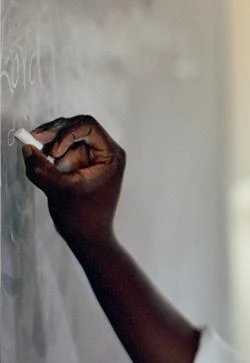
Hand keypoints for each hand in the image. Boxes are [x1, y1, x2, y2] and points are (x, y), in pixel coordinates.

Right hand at [22, 115, 125, 247]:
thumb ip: (41, 168)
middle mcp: (105, 152)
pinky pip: (63, 148)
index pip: (88, 125)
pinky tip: (43, 162)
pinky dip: (50, 152)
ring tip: (40, 157)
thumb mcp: (59, 190)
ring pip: (68, 135)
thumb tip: (26, 147)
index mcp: (110, 155)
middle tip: (32, 140)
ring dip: (50, 142)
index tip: (52, 152)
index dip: (66, 131)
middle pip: (77, 126)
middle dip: (53, 132)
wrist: (88, 236)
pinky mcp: (82, 163)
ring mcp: (93, 157)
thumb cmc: (82, 216)